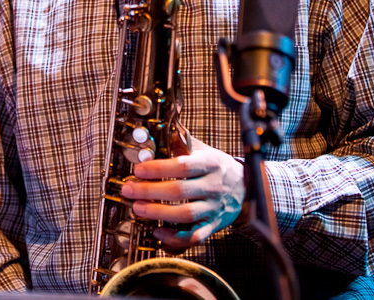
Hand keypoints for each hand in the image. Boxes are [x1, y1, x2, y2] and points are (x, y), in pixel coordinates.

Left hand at [120, 136, 244, 250]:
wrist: (245, 186)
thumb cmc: (215, 165)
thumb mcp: (201, 149)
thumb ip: (178, 143)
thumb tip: (152, 136)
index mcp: (209, 164)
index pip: (182, 166)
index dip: (158, 169)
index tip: (138, 170)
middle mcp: (213, 186)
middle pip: (179, 191)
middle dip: (149, 191)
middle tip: (129, 190)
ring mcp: (214, 208)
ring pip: (185, 215)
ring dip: (158, 213)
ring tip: (137, 208)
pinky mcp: (213, 225)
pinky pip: (194, 236)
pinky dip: (175, 237)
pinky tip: (158, 230)